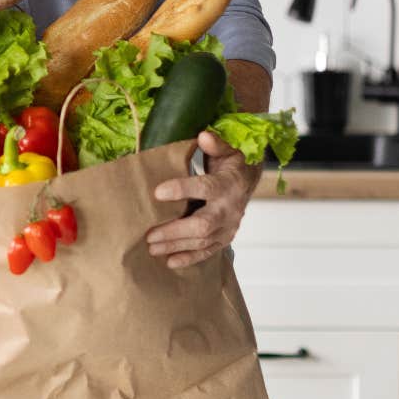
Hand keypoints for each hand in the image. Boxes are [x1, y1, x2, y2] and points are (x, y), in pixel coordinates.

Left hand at [144, 129, 259, 268]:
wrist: (249, 180)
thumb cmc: (231, 163)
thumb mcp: (227, 149)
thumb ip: (216, 144)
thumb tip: (204, 136)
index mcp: (228, 184)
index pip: (205, 188)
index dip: (182, 190)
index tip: (157, 192)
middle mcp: (230, 208)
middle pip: (203, 224)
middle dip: (175, 231)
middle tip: (149, 235)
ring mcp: (229, 226)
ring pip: (203, 241)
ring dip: (176, 246)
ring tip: (151, 248)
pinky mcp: (225, 237)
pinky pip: (208, 252)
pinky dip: (189, 258)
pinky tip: (170, 262)